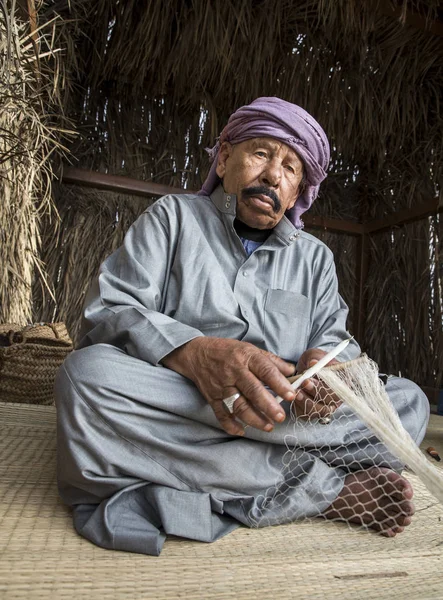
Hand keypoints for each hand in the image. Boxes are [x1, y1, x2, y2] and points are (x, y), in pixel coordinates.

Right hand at [162, 337, 295, 434]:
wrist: (197, 354)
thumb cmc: (228, 351)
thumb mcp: (250, 349)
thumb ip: (272, 361)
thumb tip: (292, 371)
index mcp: (246, 357)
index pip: (265, 370)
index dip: (279, 383)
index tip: (291, 395)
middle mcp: (234, 372)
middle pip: (252, 390)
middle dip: (268, 405)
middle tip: (280, 416)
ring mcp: (222, 386)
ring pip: (238, 405)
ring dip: (254, 419)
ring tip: (268, 426)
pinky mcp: (212, 397)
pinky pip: (221, 414)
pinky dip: (231, 425)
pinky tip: (242, 431)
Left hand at [291, 348, 341, 419]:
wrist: (306, 369)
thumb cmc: (314, 361)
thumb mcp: (315, 355)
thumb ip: (315, 358)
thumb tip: (313, 363)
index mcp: (343, 382)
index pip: (339, 387)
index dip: (326, 385)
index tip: (309, 379)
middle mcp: (337, 397)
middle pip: (330, 401)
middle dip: (315, 392)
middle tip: (303, 383)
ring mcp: (326, 406)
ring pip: (319, 411)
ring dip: (306, 402)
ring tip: (296, 392)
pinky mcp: (313, 412)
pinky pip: (307, 415)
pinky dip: (299, 408)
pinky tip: (293, 399)